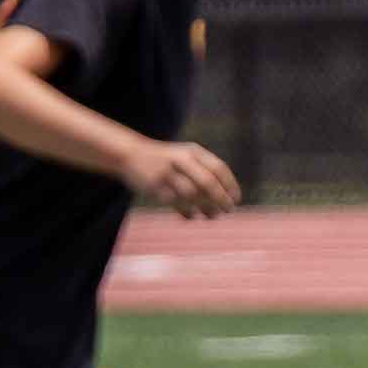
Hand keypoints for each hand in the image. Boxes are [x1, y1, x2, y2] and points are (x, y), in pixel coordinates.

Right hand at [125, 140, 240, 219]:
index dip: (230, 185)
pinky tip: (192, 216)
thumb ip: (205, 170)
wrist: (131, 155)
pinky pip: (176, 204)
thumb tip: (228, 195)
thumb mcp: (186, 156)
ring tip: (212, 216)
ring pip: (192, 195)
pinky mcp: (155, 187)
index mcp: (193, 151)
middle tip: (229, 210)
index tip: (236, 200)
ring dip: (206, 208)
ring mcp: (167, 174)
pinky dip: (188, 212)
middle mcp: (181, 160)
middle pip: (207, 182)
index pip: (218, 168)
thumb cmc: (166, 161)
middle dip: (221, 198)